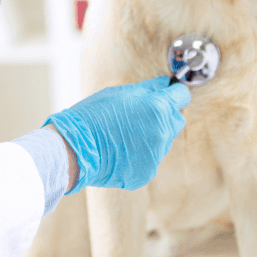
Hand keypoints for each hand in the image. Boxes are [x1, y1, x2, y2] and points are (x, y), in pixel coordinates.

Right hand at [43, 76, 190, 192]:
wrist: (74, 149)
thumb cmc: (93, 116)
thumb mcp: (120, 93)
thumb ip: (148, 88)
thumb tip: (165, 84)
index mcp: (157, 109)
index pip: (182, 96)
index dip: (174, 93)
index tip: (169, 93)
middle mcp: (162, 133)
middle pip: (176, 120)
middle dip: (165, 115)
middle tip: (142, 114)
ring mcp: (156, 156)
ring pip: (163, 141)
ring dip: (152, 135)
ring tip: (126, 133)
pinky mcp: (147, 172)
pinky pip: (151, 158)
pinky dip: (141, 154)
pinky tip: (122, 149)